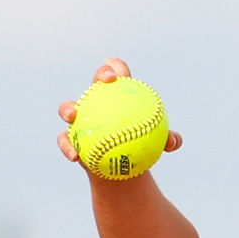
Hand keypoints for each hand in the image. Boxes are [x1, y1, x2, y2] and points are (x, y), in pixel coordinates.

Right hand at [56, 57, 184, 166]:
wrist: (122, 170)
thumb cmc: (140, 149)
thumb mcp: (155, 146)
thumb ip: (166, 140)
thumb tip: (173, 141)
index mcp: (117, 95)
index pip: (118, 73)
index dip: (116, 67)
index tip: (121, 75)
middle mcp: (97, 102)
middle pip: (95, 80)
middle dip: (100, 74)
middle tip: (106, 81)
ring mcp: (80, 118)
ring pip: (68, 107)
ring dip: (67, 108)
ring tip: (72, 116)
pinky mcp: (70, 138)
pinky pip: (65, 140)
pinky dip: (67, 147)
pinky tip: (74, 157)